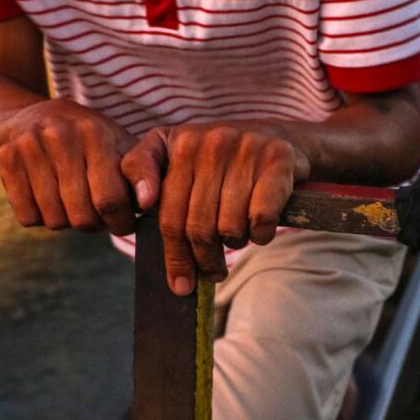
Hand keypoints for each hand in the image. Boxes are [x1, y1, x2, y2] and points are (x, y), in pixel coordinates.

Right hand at [0, 99, 139, 234]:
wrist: (30, 115)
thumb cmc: (87, 139)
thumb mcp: (118, 145)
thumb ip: (140, 173)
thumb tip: (149, 203)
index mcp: (95, 133)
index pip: (110, 200)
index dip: (120, 222)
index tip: (123, 223)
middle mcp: (60, 136)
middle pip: (82, 217)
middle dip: (94, 225)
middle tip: (96, 214)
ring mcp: (29, 146)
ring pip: (55, 221)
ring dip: (67, 221)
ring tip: (72, 202)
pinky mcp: (6, 159)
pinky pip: (27, 217)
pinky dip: (40, 217)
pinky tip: (47, 197)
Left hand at [121, 123, 312, 294]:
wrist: (277, 136)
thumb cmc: (219, 158)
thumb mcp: (176, 155)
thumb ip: (143, 172)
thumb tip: (143, 203)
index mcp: (179, 143)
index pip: (168, 213)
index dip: (172, 255)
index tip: (179, 284)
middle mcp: (210, 141)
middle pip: (197, 227)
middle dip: (204, 261)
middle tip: (211, 274)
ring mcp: (245, 148)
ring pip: (229, 226)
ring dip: (234, 244)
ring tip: (236, 239)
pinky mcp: (277, 159)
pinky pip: (261, 218)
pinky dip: (261, 235)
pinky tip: (260, 231)